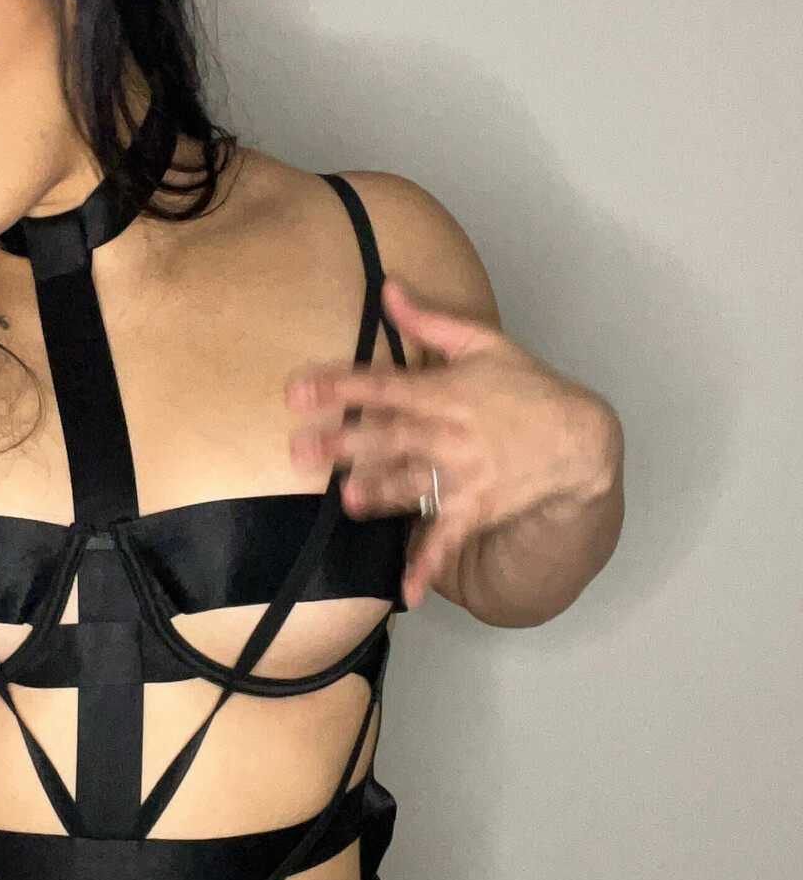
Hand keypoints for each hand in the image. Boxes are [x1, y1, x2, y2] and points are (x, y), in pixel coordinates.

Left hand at [284, 280, 619, 610]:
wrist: (581, 439)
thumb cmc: (528, 388)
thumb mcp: (485, 344)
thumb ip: (430, 319)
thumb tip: (388, 288)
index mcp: (446, 392)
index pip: (384, 388)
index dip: (339, 388)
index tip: (298, 392)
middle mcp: (451, 434)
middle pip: (389, 438)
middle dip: (343, 444)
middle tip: (299, 451)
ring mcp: (464, 476)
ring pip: (413, 484)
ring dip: (379, 492)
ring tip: (345, 500)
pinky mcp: (477, 510)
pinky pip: (448, 541)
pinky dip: (428, 566)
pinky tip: (405, 591)